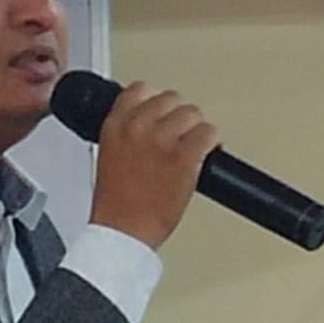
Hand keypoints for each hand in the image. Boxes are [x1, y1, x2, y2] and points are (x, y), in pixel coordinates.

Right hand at [89, 80, 218, 249]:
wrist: (123, 233)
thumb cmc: (117, 205)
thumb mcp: (110, 156)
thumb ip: (128, 134)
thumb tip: (151, 125)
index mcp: (115, 125)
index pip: (140, 89)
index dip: (157, 100)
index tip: (164, 112)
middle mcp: (138, 126)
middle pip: (172, 98)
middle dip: (180, 117)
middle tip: (183, 135)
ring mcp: (162, 139)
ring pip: (193, 114)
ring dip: (197, 129)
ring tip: (196, 146)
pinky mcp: (184, 156)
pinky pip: (209, 133)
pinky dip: (213, 141)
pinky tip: (209, 151)